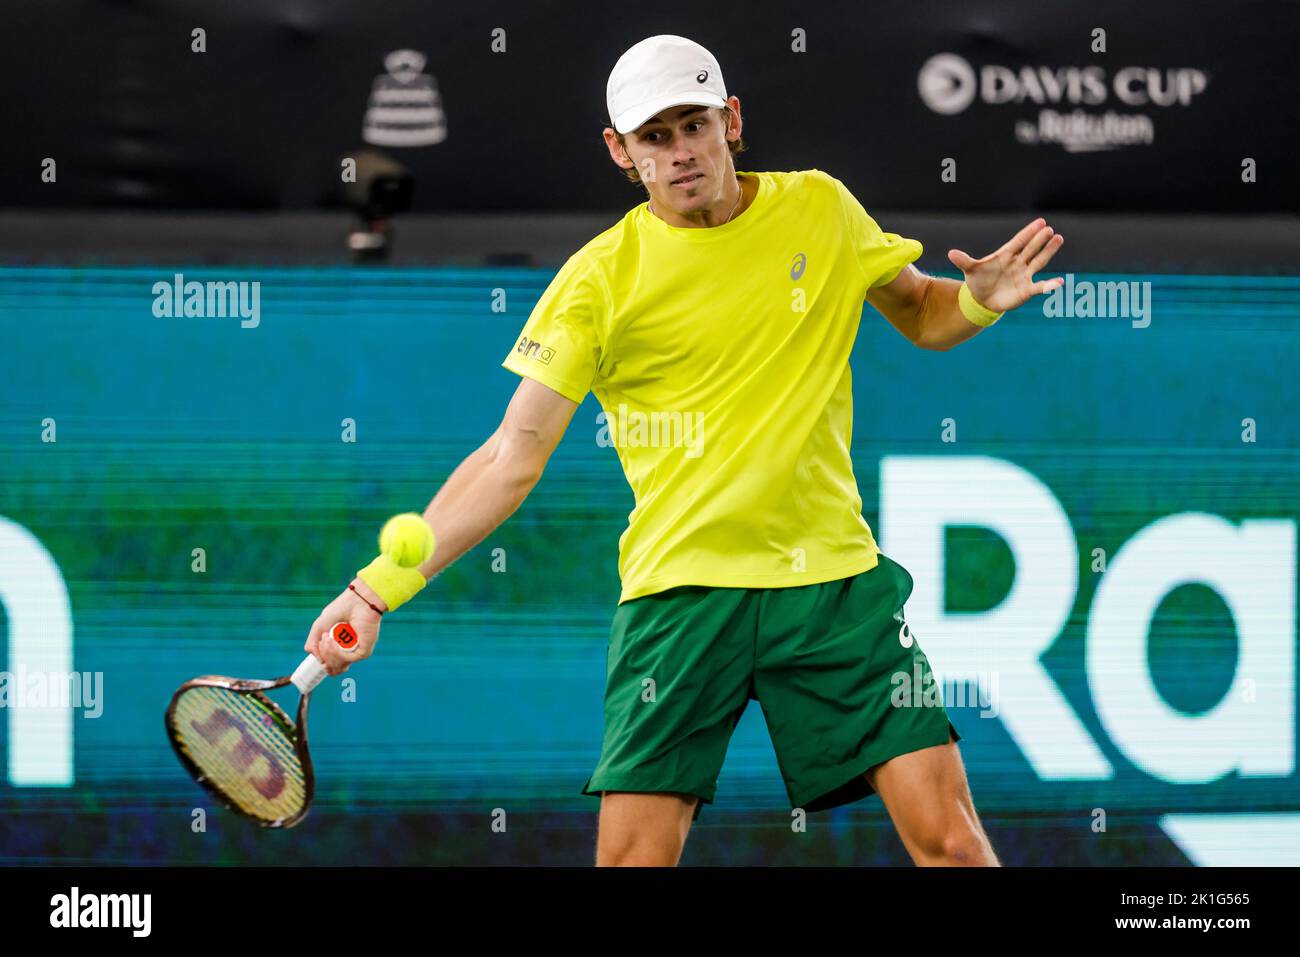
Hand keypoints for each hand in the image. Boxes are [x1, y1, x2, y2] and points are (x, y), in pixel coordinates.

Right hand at [304, 581, 382, 674]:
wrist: (356, 601)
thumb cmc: (340, 610)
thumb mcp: (319, 627)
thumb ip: (313, 645)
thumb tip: (319, 662)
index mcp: (341, 648)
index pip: (332, 667)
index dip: (323, 660)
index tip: (322, 642)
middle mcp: (350, 652)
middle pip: (333, 670)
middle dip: (324, 655)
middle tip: (324, 638)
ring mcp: (357, 652)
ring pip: (338, 667)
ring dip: (327, 653)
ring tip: (326, 637)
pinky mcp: (364, 651)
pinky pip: (346, 660)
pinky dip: (335, 652)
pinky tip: (332, 640)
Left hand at [947, 218, 1064, 313]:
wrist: (981, 300)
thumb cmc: (978, 281)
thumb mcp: (970, 270)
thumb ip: (964, 261)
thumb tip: (951, 253)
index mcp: (1005, 255)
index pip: (1019, 241)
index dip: (1029, 232)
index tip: (1041, 222)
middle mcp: (1018, 263)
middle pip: (1031, 249)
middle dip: (1040, 240)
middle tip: (1050, 230)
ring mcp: (1024, 275)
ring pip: (1039, 261)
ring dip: (1048, 252)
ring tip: (1058, 240)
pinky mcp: (1026, 290)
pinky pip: (1040, 287)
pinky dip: (1050, 286)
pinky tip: (1060, 283)